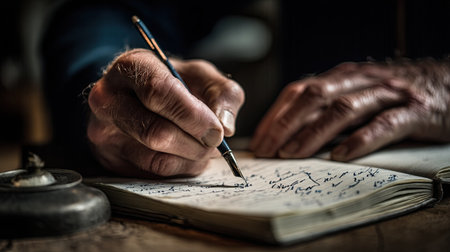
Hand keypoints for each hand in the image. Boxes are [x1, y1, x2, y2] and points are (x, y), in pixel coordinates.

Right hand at [87, 49, 243, 176]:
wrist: (139, 96)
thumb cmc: (173, 83)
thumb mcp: (202, 76)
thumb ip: (223, 93)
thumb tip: (225, 126)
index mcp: (132, 66)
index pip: (158, 92)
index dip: (192, 116)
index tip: (217, 131)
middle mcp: (108, 97)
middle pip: (154, 131)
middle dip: (194, 143)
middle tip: (215, 143)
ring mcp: (103, 130)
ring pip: (155, 158)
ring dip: (191, 158)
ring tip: (205, 148)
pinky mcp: (109, 157)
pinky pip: (152, 173)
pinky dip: (181, 168)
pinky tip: (189, 155)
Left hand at [250, 59, 449, 160]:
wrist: (448, 84)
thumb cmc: (394, 95)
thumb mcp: (356, 94)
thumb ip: (328, 109)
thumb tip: (290, 135)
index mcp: (342, 76)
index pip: (299, 91)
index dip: (276, 116)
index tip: (259, 141)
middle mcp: (360, 80)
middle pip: (314, 97)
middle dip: (285, 125)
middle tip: (267, 151)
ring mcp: (388, 94)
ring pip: (343, 110)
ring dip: (313, 133)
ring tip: (292, 154)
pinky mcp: (415, 112)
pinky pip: (384, 125)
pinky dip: (360, 141)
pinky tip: (340, 156)